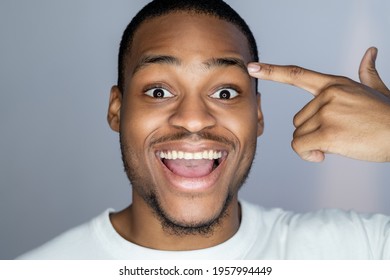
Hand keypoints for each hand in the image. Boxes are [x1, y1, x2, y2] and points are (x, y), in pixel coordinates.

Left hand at [248, 47, 389, 161]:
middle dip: (312, 132)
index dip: (272, 71)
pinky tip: (323, 155)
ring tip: (339, 142)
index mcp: (335, 84)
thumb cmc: (389, 115)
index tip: (252, 68)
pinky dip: (308, 155)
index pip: (297, 75)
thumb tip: (370, 52)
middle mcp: (327, 95)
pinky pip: (301, 147)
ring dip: (312, 144)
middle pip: (297, 120)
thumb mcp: (376, 90)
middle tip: (337, 134)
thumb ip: (368, 73)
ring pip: (298, 135)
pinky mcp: (328, 132)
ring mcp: (327, 112)